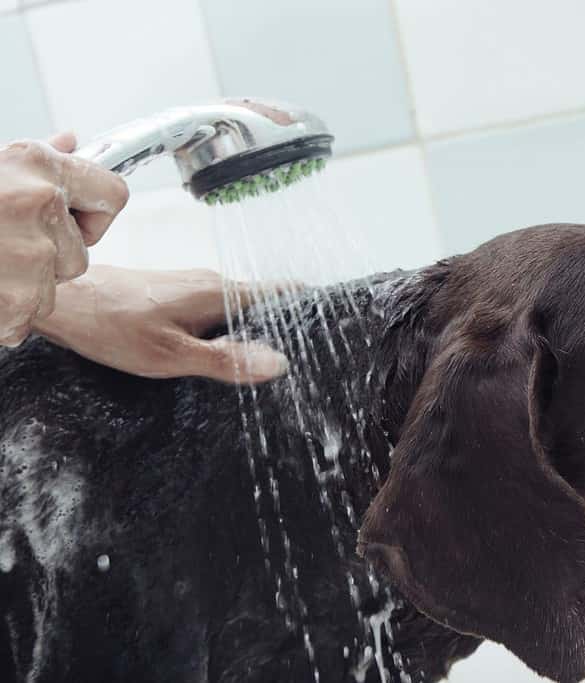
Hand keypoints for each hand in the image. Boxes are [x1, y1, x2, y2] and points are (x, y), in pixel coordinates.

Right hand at [0, 132, 128, 346]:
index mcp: (38, 166)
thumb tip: (72, 142)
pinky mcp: (13, 303)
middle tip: (0, 242)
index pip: (114, 195)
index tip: (72, 218)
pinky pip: (26, 317)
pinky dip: (4, 313)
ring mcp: (27, 257)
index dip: (93, 212)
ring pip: (53, 288)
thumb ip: (36, 160)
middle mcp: (39, 206)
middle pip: (80, 253)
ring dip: (23, 285)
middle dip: (48, 255)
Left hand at [31, 266, 289, 383]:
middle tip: (298, 359)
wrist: (66, 302)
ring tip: (261, 360)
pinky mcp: (177, 292)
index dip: (308, 309)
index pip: (283, 294)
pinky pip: (217, 309)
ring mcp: (193, 285)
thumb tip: (278, 364)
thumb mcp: (171, 355)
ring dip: (252, 329)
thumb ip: (226, 360)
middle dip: (282, 327)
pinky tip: (219, 351)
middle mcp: (211, 282)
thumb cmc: (111, 326)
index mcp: (219, 293)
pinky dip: (228, 328)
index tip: (327, 329)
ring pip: (238, 307)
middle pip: (264, 303)